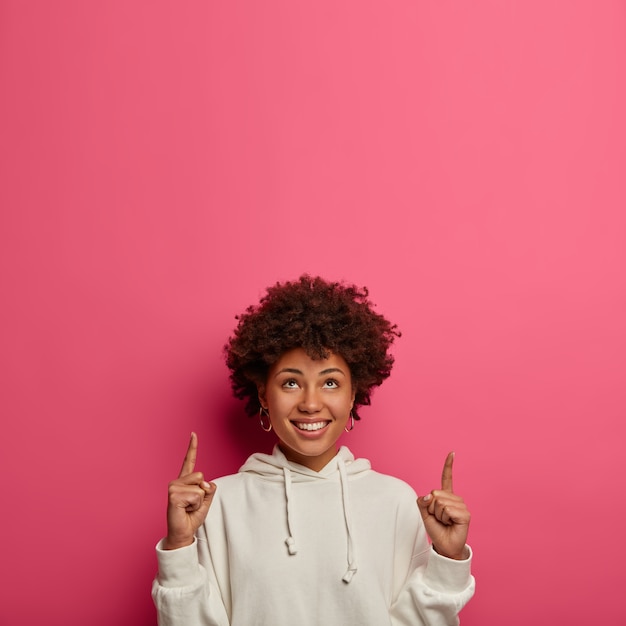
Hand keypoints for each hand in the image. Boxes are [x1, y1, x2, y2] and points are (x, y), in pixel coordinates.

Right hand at [163, 432, 215, 549]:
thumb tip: (205, 483)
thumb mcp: (206, 500)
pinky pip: (196, 495)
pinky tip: (185, 509)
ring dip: (199, 500)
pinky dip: (196, 505)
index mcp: (185, 481)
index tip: (194, 434)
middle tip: (192, 504)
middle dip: (203, 492)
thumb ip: (209, 488)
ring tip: (188, 507)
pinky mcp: (173, 495)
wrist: (183, 533)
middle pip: (201, 475)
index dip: (192, 447)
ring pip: (199, 486)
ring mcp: (173, 487)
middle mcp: (177, 481)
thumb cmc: (192, 516)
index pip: (189, 461)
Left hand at [417, 452, 469, 559]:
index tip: (452, 453)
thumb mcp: (424, 513)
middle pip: (435, 494)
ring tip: (445, 522)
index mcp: (446, 496)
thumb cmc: (436, 529)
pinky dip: (444, 519)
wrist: (444, 546)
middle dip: (431, 508)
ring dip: (437, 515)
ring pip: (439, 502)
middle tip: (439, 518)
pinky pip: (447, 510)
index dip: (449, 465)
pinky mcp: (465, 514)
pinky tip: (451, 524)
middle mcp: (455, 499)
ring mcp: (461, 505)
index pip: (447, 478)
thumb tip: (429, 495)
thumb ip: (422, 501)